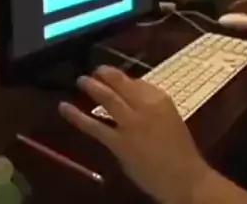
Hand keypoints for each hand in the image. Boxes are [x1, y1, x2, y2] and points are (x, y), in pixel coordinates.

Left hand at [59, 66, 209, 203]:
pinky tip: (65, 108)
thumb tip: (131, 97)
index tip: (113, 76)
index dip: (121, 77)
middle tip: (95, 70)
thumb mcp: (169, 117)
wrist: (182, 175)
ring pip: (107, 98)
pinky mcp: (118, 142)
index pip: (137, 81)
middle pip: (121, 84)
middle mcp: (144, 105)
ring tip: (82, 80)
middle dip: (106, 75)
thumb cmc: (179, 148)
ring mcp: (130, 123)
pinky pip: (94, 126)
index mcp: (160, 98)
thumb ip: (151, 105)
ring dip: (93, 87)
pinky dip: (77, 116)